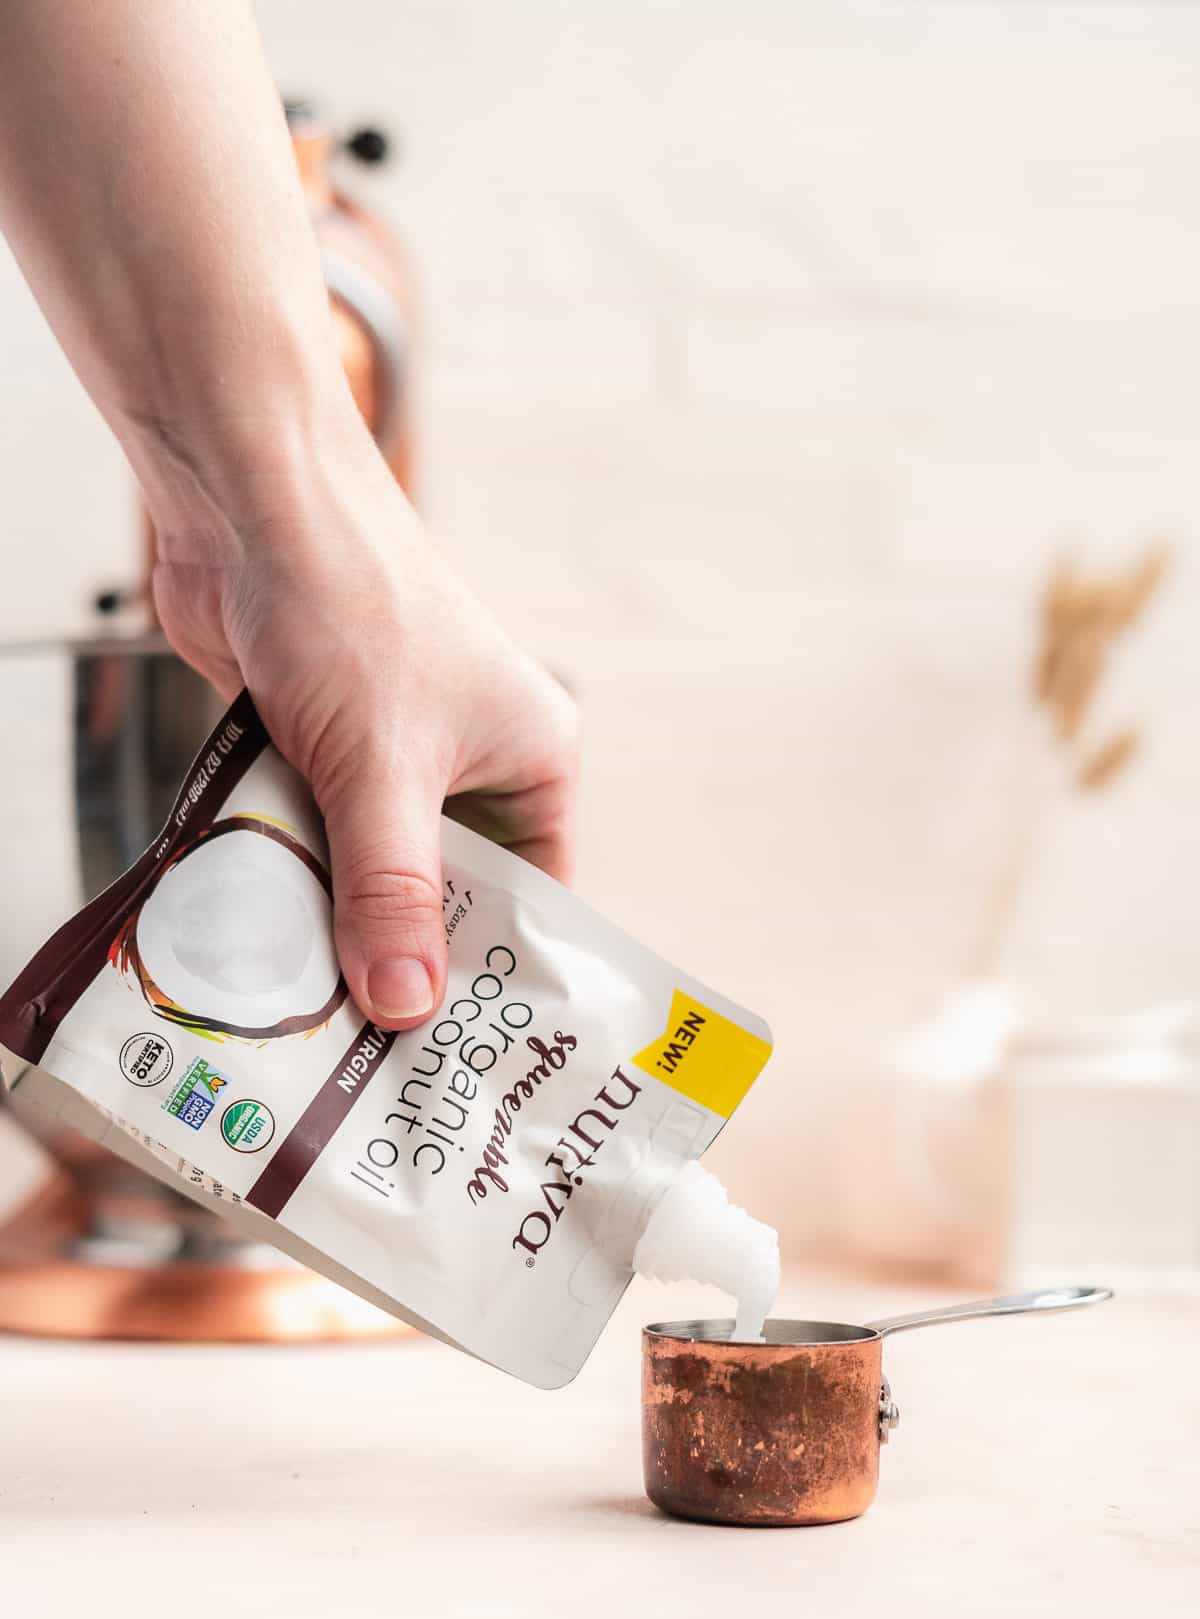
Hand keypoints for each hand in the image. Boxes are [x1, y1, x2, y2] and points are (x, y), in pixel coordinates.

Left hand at [152, 423, 578, 1031]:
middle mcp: (471, 763)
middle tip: (370, 1058)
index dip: (498, 973)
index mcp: (532, 760)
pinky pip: (311, 843)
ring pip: (370, 873)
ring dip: (334, 924)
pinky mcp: (317, 749)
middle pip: (446, 895)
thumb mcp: (382, 768)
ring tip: (309, 1017)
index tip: (461, 1055)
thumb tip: (404, 1007)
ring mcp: (389, 757)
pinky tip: (262, 942)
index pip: (535, 897)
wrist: (244, 499)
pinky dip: (288, 881)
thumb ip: (391, 891)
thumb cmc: (349, 602)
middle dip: (404, 959)